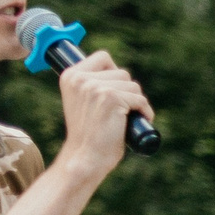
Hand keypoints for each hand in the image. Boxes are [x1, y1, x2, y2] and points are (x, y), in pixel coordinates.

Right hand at [52, 49, 152, 178]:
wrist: (85, 157)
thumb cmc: (88, 133)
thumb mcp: (83, 101)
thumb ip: (92, 84)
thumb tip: (117, 71)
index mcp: (70, 75)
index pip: (103, 57)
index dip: (115, 73)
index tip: (114, 92)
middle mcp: (81, 78)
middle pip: (122, 73)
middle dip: (127, 92)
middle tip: (118, 112)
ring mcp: (96, 87)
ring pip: (133, 86)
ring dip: (135, 102)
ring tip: (124, 119)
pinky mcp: (112, 98)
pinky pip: (141, 99)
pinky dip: (144, 112)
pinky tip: (133, 123)